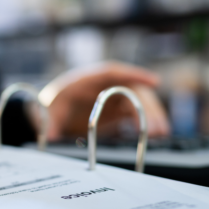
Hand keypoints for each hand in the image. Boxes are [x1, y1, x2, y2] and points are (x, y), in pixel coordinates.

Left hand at [38, 62, 169, 140]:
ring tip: (160, 133)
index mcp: (87, 79)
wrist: (51, 111)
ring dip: (151, 115)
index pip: (113, 72)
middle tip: (156, 125)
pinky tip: (155, 134)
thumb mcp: (47, 111)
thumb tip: (48, 136)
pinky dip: (146, 122)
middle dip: (146, 106)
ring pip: (138, 102)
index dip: (134, 74)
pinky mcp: (118, 110)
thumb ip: (49, 122)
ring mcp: (113, 97)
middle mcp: (104, 85)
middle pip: (131, 90)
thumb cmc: (51, 105)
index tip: (153, 81)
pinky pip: (136, 113)